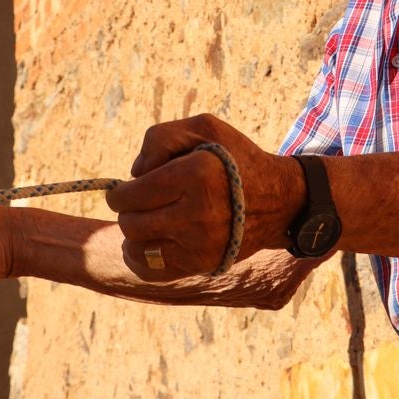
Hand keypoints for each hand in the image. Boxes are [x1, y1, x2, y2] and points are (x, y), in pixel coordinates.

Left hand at [106, 114, 302, 279]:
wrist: (279, 201)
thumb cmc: (235, 158)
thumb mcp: (205, 128)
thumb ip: (161, 137)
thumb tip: (135, 173)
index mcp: (196, 175)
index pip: (134, 194)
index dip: (119, 193)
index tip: (122, 191)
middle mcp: (198, 213)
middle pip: (131, 222)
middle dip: (126, 211)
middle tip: (138, 203)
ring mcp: (200, 245)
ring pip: (137, 246)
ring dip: (134, 233)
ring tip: (147, 219)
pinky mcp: (202, 265)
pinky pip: (151, 270)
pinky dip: (140, 257)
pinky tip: (148, 242)